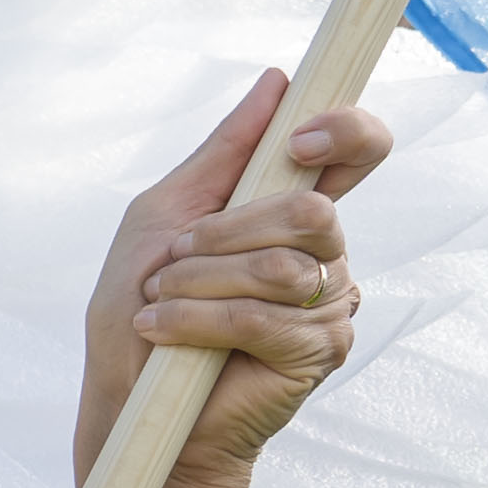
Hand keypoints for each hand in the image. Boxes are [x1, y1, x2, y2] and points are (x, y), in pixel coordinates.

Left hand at [89, 65, 382, 487]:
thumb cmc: (140, 306)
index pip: (357, 150)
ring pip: (285, 266)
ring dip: (201, 282)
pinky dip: (202, 319)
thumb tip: (277, 82)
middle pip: (312, 209)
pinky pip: (269, 317)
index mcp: (288, 209)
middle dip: (225, 232)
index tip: (300, 139)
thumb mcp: (164, 216)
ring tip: (160, 304)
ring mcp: (329, 303)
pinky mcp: (320, 353)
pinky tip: (168, 334)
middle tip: (173, 261)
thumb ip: (223, 153)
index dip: (347, 132)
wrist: (130, 404)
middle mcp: (322, 251)